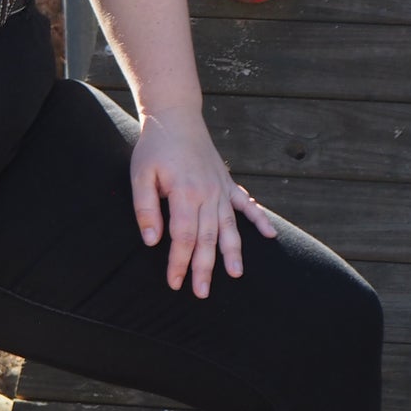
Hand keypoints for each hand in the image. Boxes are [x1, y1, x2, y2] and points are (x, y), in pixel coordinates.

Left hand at [130, 106, 276, 296]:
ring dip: (233, 252)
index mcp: (184, 193)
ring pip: (229, 226)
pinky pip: (246, 203)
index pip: (183, 237)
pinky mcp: (227, 182)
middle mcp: (208, 193)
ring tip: (236, 274)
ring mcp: (221, 188)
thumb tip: (152, 241)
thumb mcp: (140, 175)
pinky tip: (270, 235)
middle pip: (207, 238)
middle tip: (202, 293)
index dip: (179, 262)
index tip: (175, 283)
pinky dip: (259, 219)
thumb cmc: (154, 148)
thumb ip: (145, 208)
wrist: (175, 117)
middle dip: (204, 268)